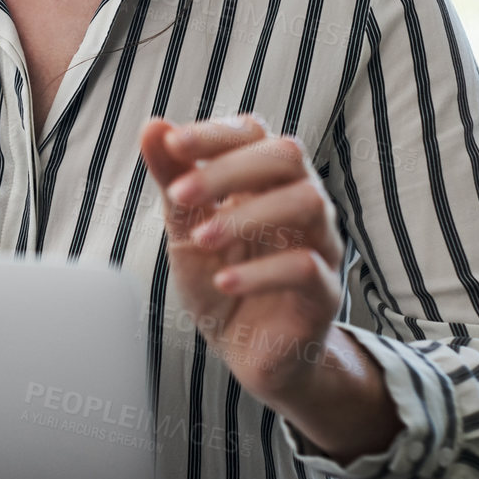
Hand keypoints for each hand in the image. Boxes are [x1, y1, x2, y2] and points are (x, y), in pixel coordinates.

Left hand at [138, 115, 344, 405]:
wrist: (245, 352)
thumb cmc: (219, 279)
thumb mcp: (185, 228)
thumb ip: (172, 180)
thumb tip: (153, 125)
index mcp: (264, 182)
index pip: (254, 133)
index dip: (216, 133)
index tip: (172, 144)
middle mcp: (299, 204)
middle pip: (287, 155)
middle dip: (229, 168)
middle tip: (180, 194)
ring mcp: (318, 246)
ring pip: (308, 202)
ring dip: (248, 215)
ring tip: (203, 238)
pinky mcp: (324, 293)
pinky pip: (307, 268)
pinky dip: (260, 271)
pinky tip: (223, 281)